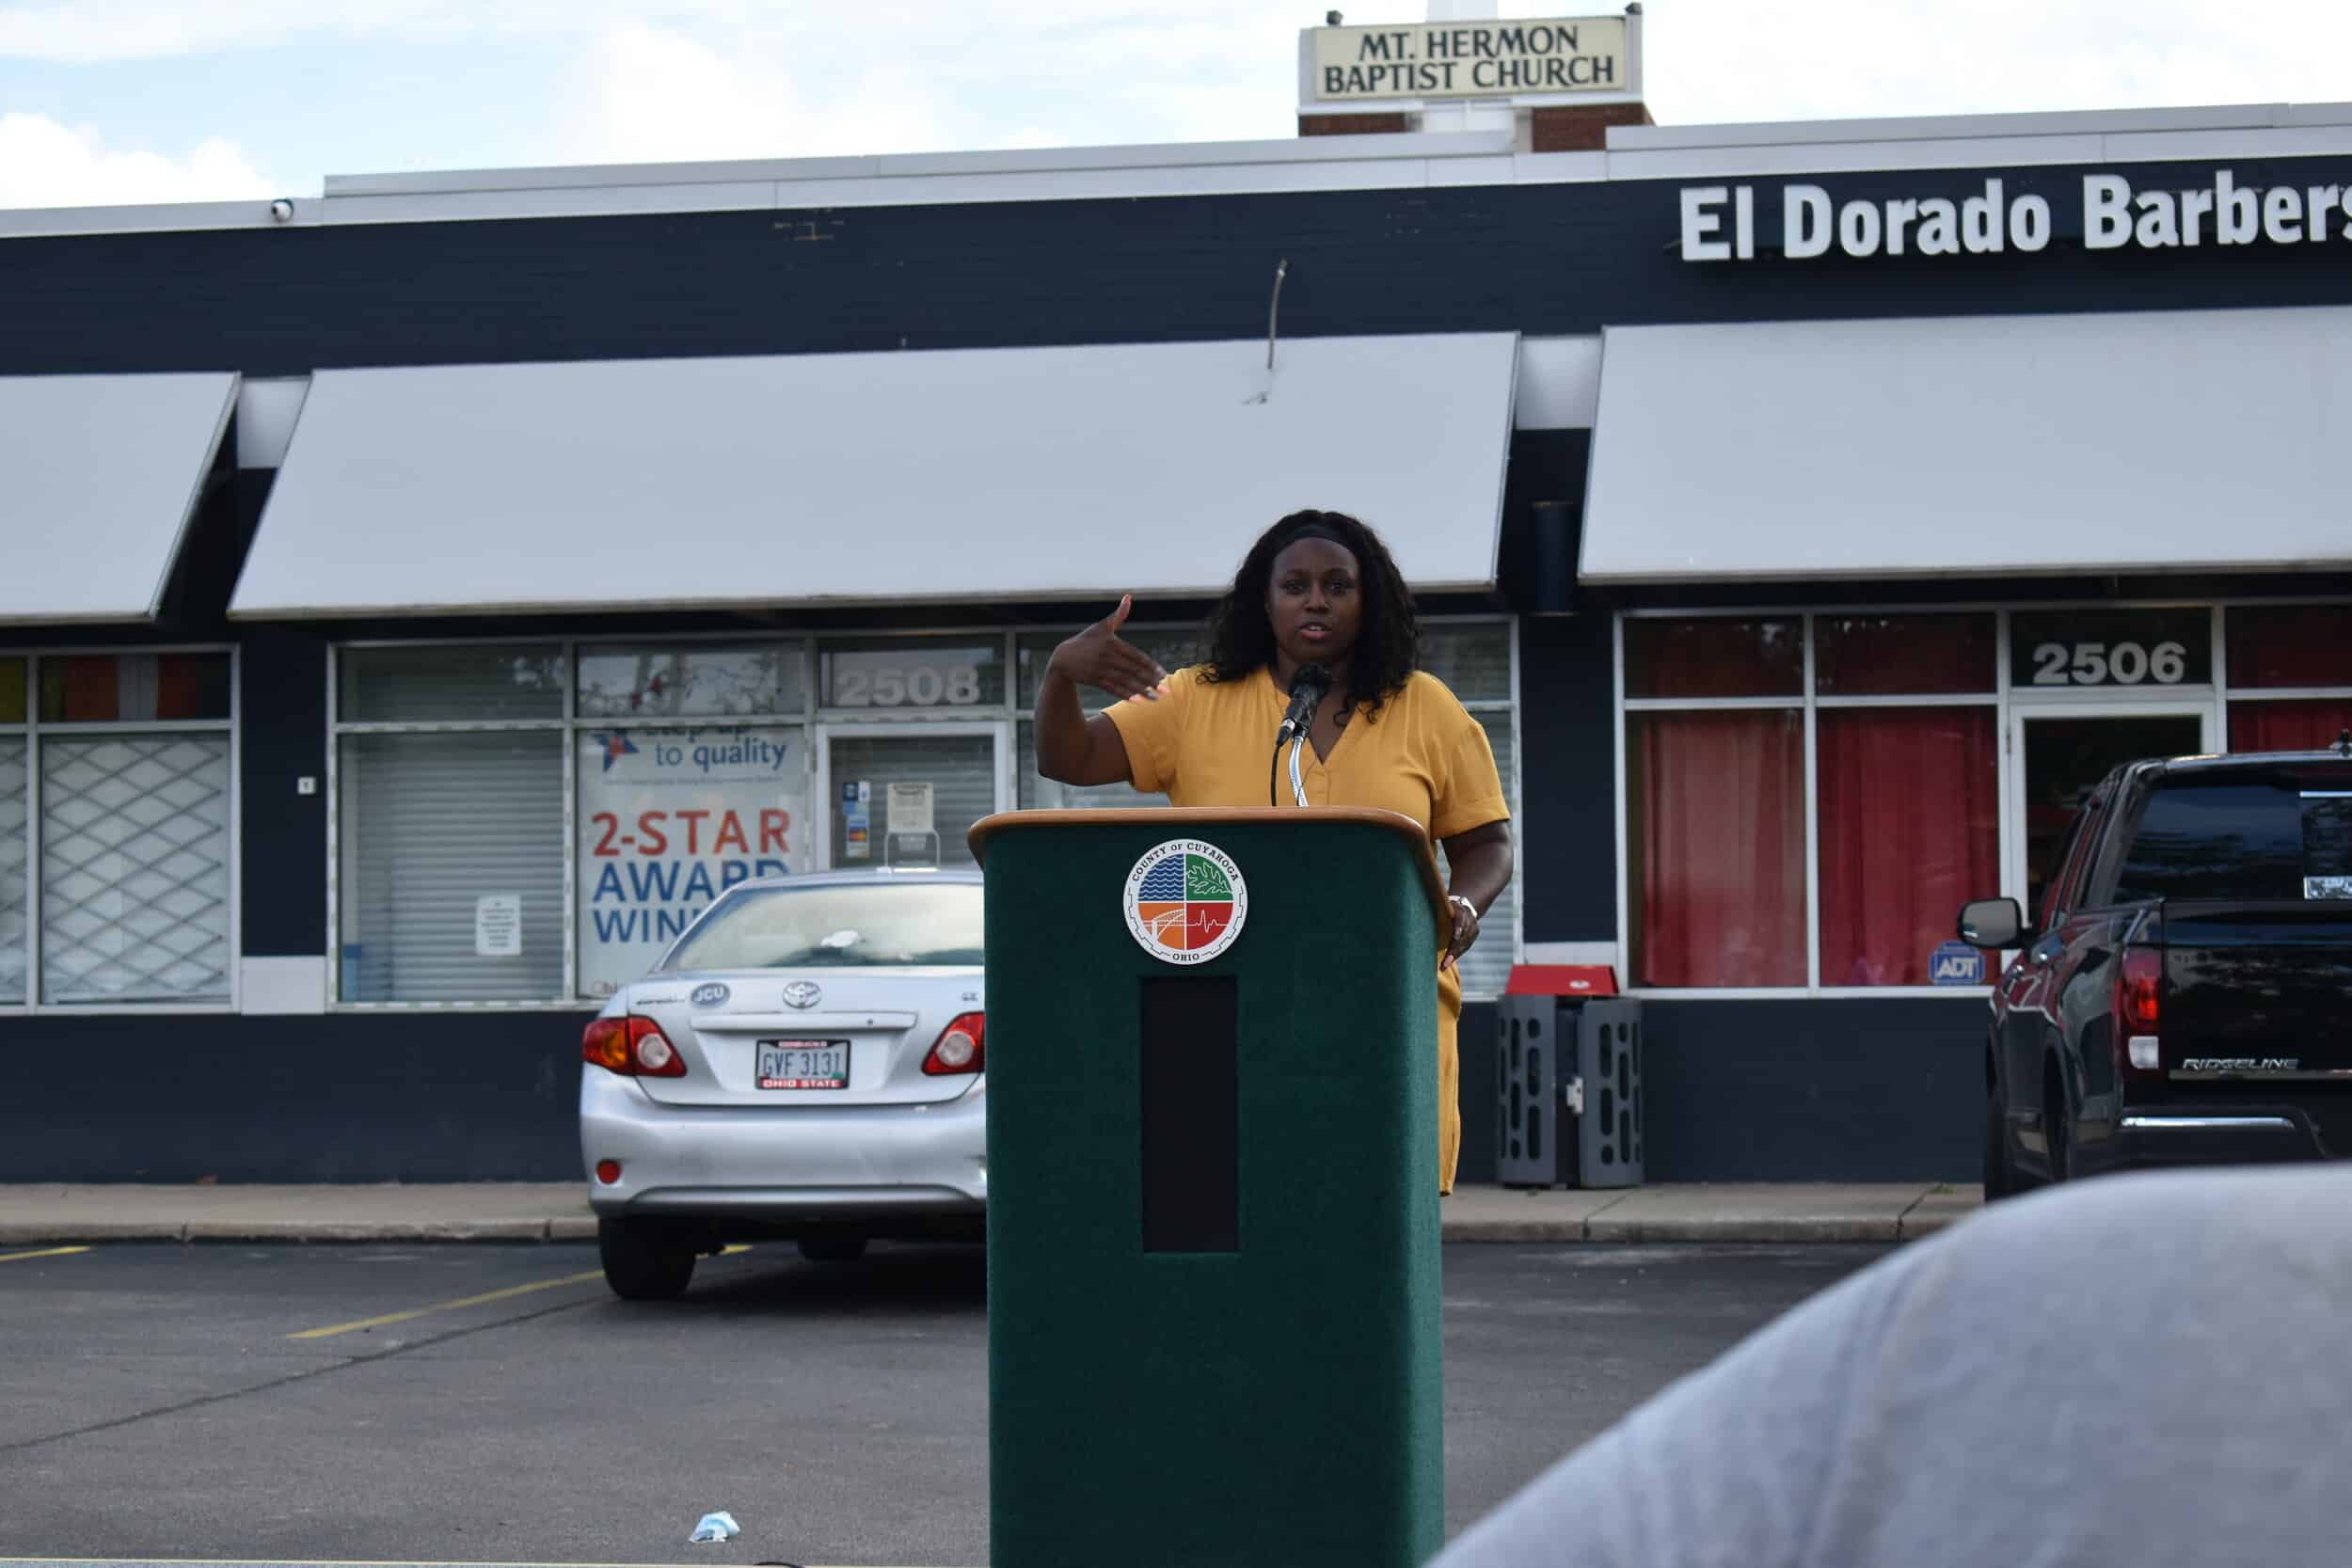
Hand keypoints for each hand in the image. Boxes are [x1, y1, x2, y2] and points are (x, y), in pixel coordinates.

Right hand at [1047, 594, 1168, 701]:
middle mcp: (1108, 656)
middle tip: (1165, 690)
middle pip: (1133, 671)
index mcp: (1113, 643)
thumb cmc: (1086, 640)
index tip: (1164, 675)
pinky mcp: (1094, 680)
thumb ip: (1119, 615)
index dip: (1151, 666)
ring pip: (1125, 682)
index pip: (1137, 656)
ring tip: (1155, 699)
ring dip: (1141, 691)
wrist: (1062, 657)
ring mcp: (1100, 669)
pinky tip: (1138, 701)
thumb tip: (1129, 597)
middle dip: (1150, 681)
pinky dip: (1125, 695)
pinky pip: (1113, 689)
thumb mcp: (1102, 626)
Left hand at [1440, 895, 1479, 972]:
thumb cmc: (1447, 907)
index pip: (1460, 920)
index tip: (1455, 937)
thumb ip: (1437, 911)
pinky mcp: (1474, 935)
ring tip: (1445, 965)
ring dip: (1454, 955)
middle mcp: (1470, 920)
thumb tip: (1419, 915)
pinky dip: (1457, 954)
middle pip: (1463, 936)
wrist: (1464, 906)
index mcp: (1461, 911)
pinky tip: (1449, 962)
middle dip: (1454, 949)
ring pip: (1465, 944)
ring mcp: (1473, 928)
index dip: (1458, 928)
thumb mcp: (1443, 906)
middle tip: (1446, 962)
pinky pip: (1466, 947)